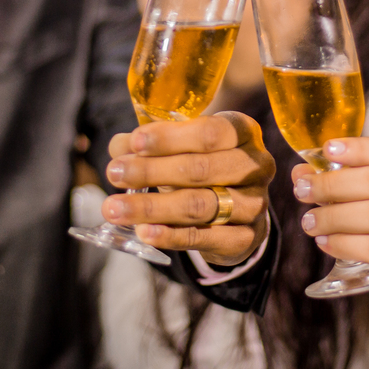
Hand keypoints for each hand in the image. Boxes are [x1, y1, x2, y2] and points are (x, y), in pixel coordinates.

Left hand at [102, 112, 274, 265]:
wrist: (235, 211)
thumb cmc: (202, 165)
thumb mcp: (179, 146)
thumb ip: (148, 143)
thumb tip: (119, 146)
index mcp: (242, 131)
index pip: (209, 133)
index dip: (169, 138)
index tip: (134, 142)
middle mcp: (256, 165)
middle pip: (201, 169)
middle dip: (152, 171)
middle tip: (113, 174)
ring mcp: (255, 203)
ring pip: (199, 205)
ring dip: (152, 207)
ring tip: (114, 208)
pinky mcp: (247, 237)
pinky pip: (204, 237)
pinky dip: (170, 236)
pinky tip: (144, 232)